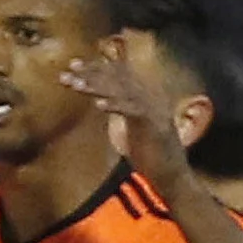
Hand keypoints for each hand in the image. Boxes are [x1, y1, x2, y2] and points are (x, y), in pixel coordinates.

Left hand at [59, 32, 194, 183]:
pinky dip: (115, 105)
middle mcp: (151, 96)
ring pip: (123, 90)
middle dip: (93, 71)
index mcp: (145, 94)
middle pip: (119, 77)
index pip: (119, 73)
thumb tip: (100, 97)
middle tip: (71, 67)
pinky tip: (98, 105)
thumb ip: (119, 108)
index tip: (73, 65)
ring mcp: (155, 109)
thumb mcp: (131, 125)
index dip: (96, 67)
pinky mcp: (156, 125)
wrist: (172, 177)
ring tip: (76, 84)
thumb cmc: (150, 154)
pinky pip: (132, 110)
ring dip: (97, 86)